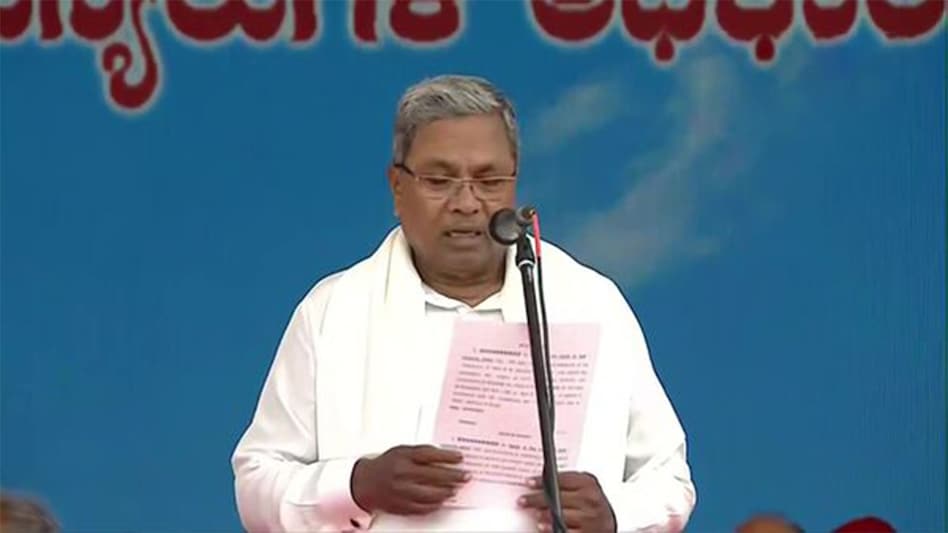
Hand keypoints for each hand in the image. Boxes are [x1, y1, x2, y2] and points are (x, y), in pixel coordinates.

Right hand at [351, 444, 470, 515]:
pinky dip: (435, 504)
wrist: (365, 483)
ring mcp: (402, 491)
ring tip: (454, 489)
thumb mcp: (402, 451)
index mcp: (403, 457)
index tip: (460, 457)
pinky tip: (441, 500)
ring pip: (431, 495)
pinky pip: (423, 507)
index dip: (448, 456)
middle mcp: (403, 474)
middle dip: (453, 476)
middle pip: (434, 476)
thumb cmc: (386, 465)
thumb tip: (445, 456)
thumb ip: (421, 453)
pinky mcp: (401, 506)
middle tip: (465, 476)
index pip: (430, 455)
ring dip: (447, 492)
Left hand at [517, 472, 615, 532]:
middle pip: (557, 496)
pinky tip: (543, 527)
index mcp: (589, 484)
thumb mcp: (586, 488)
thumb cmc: (593, 505)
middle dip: (537, 498)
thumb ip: (569, 482)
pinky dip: (551, 529)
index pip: (561, 478)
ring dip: (543, 515)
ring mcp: (590, 518)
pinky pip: (565, 531)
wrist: (608, 525)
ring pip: (560, 515)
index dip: (542, 481)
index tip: (529, 482)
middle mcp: (591, 500)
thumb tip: (542, 480)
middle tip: (523, 500)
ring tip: (535, 514)